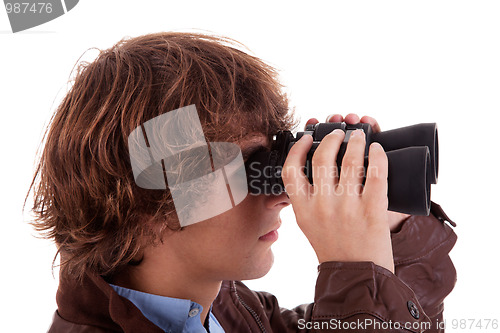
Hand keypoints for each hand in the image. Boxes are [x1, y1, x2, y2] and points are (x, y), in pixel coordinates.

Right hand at [282, 115, 394, 271]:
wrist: (357, 276)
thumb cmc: (334, 249)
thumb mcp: (309, 224)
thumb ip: (306, 199)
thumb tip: (312, 168)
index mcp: (302, 209)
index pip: (291, 169)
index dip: (298, 148)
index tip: (307, 138)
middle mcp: (322, 205)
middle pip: (322, 157)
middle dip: (332, 138)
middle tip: (339, 133)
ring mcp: (347, 206)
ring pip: (351, 160)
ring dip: (355, 142)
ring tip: (359, 136)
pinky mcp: (372, 209)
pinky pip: (376, 172)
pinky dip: (377, 156)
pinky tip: (377, 150)